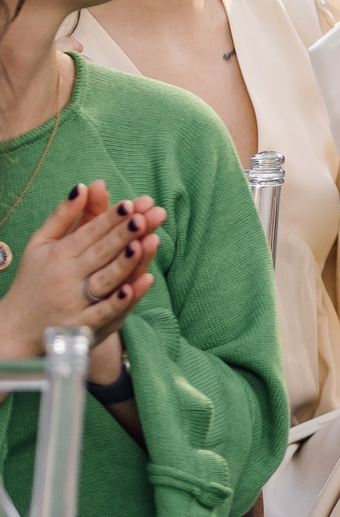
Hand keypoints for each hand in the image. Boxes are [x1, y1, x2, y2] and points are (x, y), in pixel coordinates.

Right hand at [0, 182, 163, 362]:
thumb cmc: (34, 279)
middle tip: (147, 215)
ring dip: (126, 262)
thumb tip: (83, 185)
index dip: (110, 219)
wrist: (15, 330)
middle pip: (101, 253)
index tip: (131, 204)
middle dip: (124, 234)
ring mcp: (75, 303)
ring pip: (106, 280)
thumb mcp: (40, 245)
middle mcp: (66, 278)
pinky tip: (142, 282)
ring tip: (147, 241)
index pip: (89, 233)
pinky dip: (123, 299)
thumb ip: (63, 216)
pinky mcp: (83, 327)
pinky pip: (105, 312)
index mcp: (57, 255)